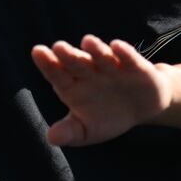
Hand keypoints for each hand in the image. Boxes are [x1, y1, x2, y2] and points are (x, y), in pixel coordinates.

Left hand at [30, 35, 171, 145]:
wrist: (142, 109)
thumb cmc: (108, 117)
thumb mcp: (88, 130)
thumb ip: (70, 133)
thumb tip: (51, 138)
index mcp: (73, 85)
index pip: (58, 74)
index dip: (48, 64)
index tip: (38, 52)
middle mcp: (91, 72)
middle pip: (77, 63)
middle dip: (69, 56)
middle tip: (58, 47)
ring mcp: (113, 68)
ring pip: (102, 57)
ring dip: (96, 50)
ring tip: (87, 42)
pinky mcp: (136, 68)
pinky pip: (129, 59)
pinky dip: (124, 52)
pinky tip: (117, 46)